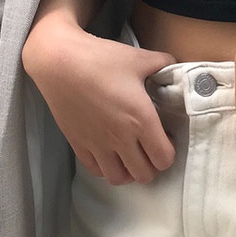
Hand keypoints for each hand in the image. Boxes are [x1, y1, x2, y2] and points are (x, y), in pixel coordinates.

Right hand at [22, 20, 176, 185]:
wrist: (60, 62)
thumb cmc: (102, 59)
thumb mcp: (139, 58)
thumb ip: (163, 64)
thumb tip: (175, 67)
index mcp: (141, 119)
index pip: (164, 158)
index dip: (169, 151)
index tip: (167, 136)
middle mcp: (121, 139)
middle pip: (144, 174)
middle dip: (152, 164)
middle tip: (151, 145)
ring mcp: (97, 145)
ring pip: (119, 178)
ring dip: (129, 170)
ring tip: (131, 153)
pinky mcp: (78, 145)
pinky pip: (96, 171)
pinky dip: (106, 167)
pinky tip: (109, 151)